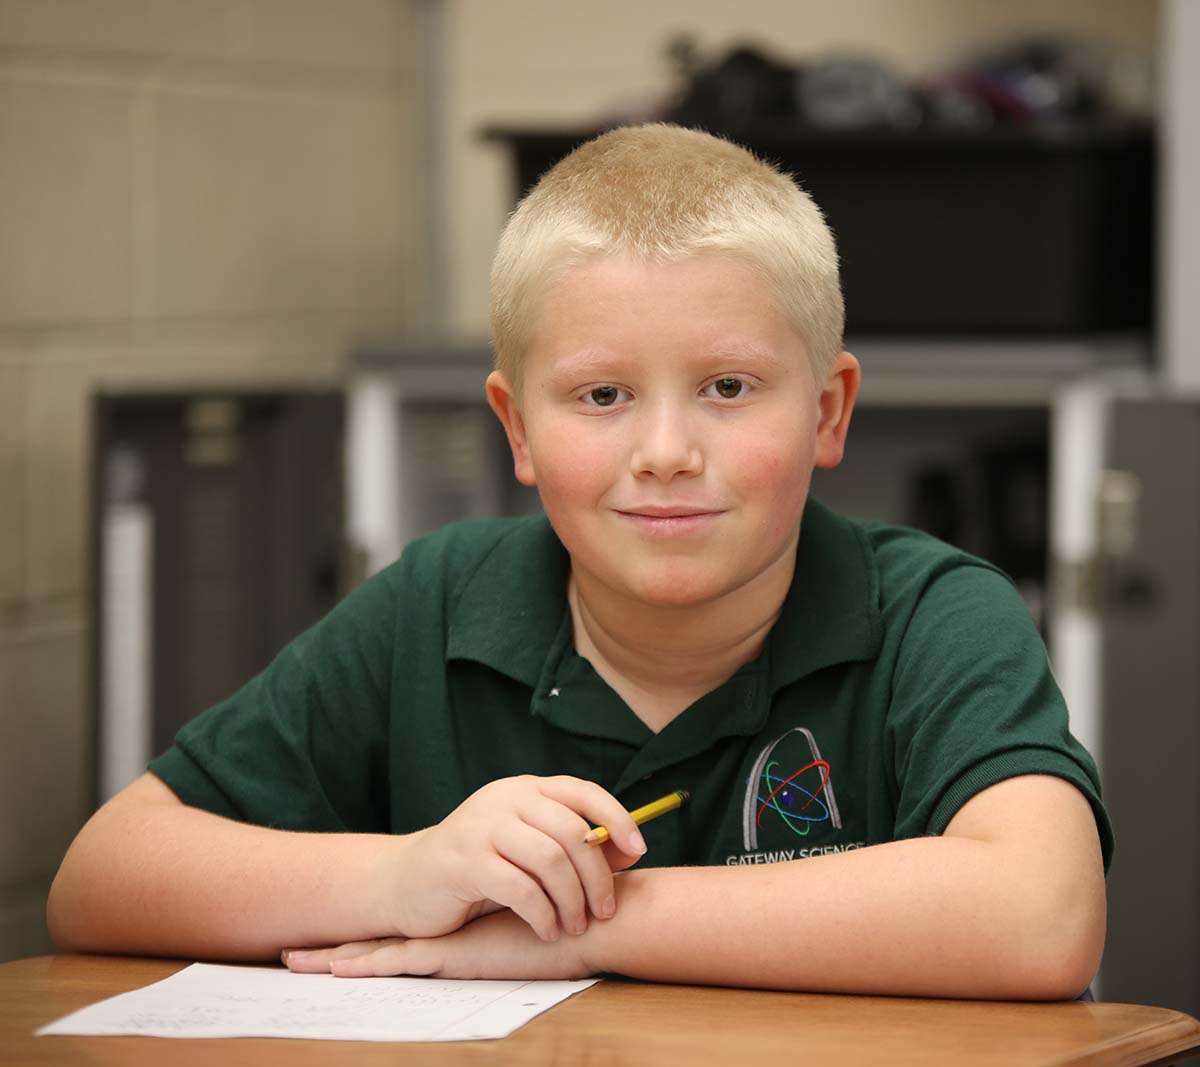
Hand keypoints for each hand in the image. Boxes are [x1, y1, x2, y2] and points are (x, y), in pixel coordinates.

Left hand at [282, 909, 594, 980]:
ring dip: (332, 956)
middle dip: (333, 945)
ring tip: (291, 961)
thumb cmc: (569, 927)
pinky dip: (364, 965)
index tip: (323, 943)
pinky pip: (397, 962)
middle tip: (287, 953)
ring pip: (376, 950)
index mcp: (456, 932)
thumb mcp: (529, 935)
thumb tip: (508, 939)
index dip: (362, 936)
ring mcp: (446, 940)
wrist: (587, 923)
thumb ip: (511, 931)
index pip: (399, 935)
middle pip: (377, 938)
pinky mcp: (453, 952)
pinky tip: (334, 967)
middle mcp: (446, 932)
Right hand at [388, 775, 644, 941]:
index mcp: (525, 788)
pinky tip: (547, 931)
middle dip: (596, 876)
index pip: (582, 791)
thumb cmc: (481, 867)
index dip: (617, 818)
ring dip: (572, 900)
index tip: (640, 849)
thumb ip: (572, 846)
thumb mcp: (528, 848)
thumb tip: (630, 850)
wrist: (410, 881)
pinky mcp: (464, 862)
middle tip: (603, 911)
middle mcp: (505, 799)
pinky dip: (543, 915)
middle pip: (571, 832)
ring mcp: (481, 827)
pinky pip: (520, 889)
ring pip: (549, 860)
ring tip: (575, 926)